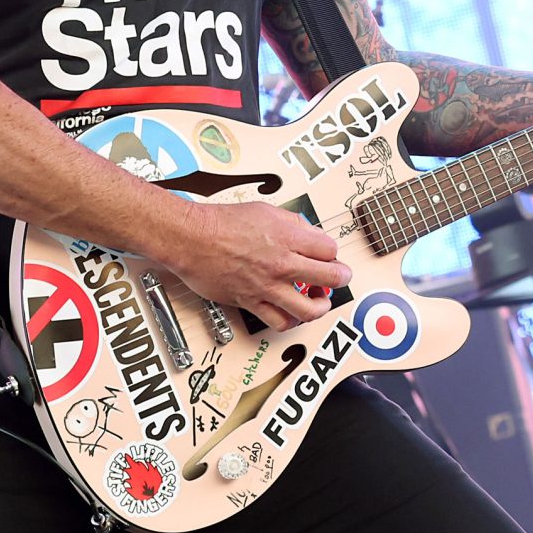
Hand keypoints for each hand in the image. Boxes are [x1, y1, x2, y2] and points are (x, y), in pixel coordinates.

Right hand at [156, 199, 352, 332]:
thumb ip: (290, 222)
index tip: (328, 255)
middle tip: (340, 277)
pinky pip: (279, 322)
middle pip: (330, 277)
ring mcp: (268, 287)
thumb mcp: (264, 210)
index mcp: (288, 238)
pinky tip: (292, 314)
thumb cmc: (220, 222)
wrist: (191, 239)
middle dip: (341, 277)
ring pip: (310, 309)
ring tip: (319, 301)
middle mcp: (282, 264)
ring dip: (321, 306)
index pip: (330, 250)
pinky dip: (291, 321)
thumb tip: (307, 231)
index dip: (332, 253)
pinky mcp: (251, 302)